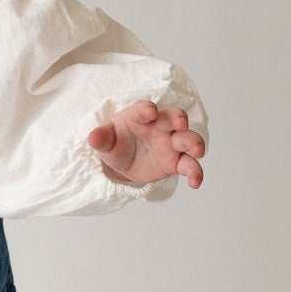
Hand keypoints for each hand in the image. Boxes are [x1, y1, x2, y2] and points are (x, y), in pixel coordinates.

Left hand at [88, 101, 205, 189]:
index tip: (150, 112)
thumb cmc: (115, 144)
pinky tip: (195, 182)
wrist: (123, 162)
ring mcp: (171, 143)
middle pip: (173, 117)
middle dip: (178, 119)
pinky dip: (195, 173)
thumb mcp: (105, 142)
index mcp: (139, 117)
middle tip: (180, 124)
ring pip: (187, 139)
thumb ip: (101, 138)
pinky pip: (189, 165)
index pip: (144, 109)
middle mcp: (159, 127)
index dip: (147, 110)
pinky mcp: (177, 162)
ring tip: (198, 152)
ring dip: (194, 143)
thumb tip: (93, 137)